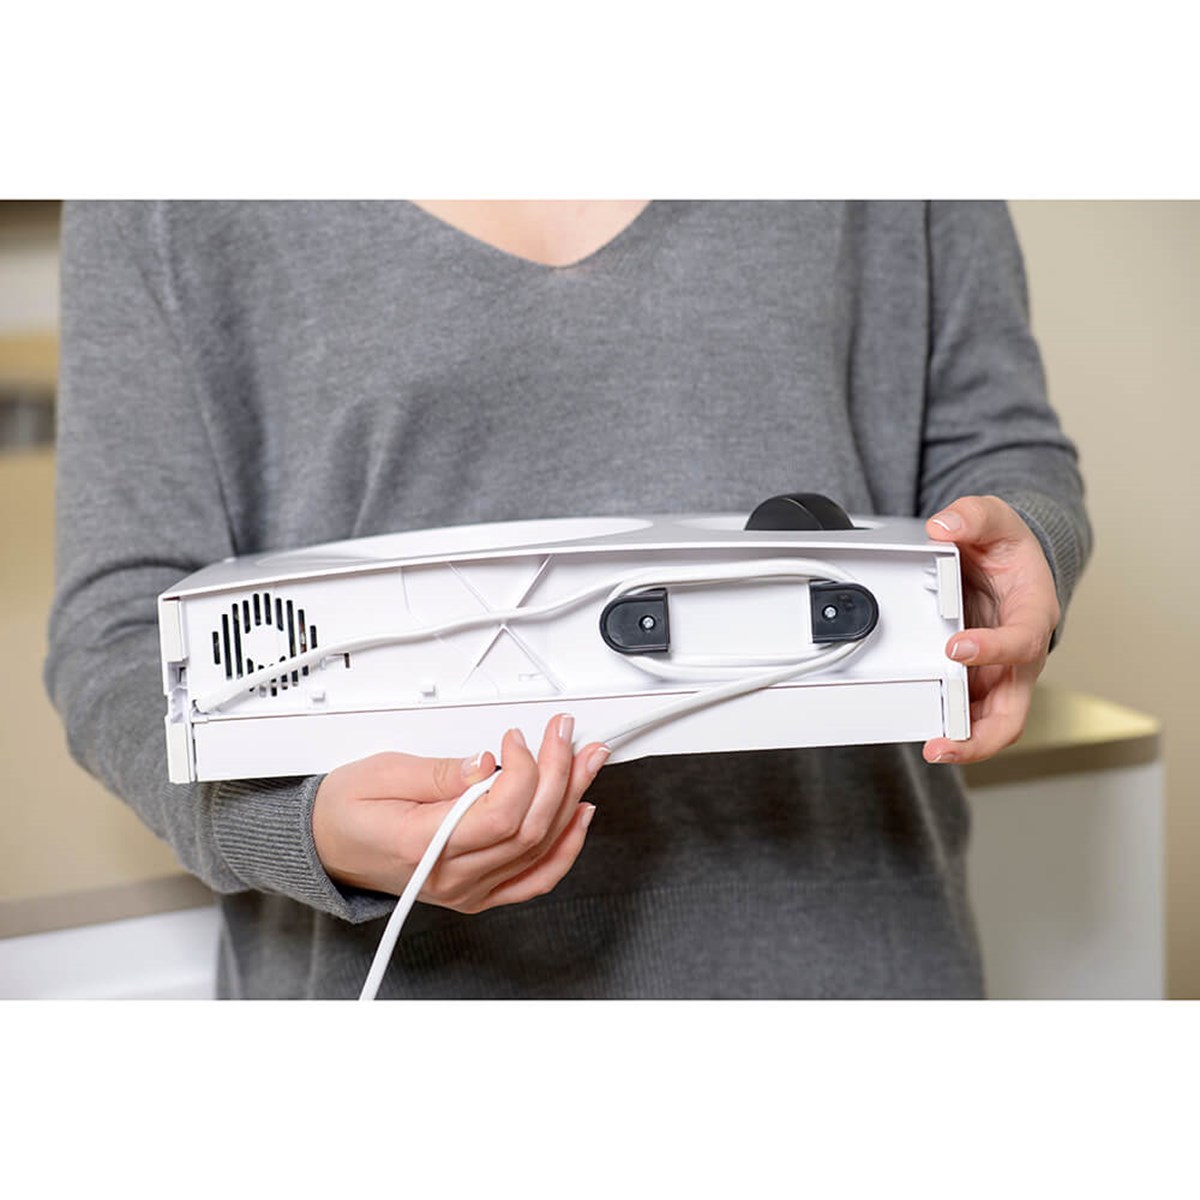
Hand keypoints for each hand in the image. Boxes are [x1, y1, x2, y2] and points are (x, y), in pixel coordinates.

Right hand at [312, 716, 608, 913]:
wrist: (326, 847)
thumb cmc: (345, 810)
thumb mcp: (384, 771)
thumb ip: (441, 771)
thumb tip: (488, 763)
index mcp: (423, 846)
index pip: (501, 816)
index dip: (523, 771)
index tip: (517, 738)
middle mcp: (451, 878)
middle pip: (529, 829)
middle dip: (558, 773)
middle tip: (564, 734)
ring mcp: (467, 890)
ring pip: (540, 850)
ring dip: (571, 800)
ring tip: (585, 761)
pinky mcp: (478, 891)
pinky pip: (535, 878)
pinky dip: (565, 846)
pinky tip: (579, 813)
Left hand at [922, 496, 1060, 765]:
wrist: (1006, 564)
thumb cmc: (1007, 550)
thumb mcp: (994, 519)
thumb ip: (972, 515)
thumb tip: (944, 525)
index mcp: (1033, 613)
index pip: (1023, 641)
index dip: (994, 648)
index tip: (956, 648)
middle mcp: (1019, 654)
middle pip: (1014, 710)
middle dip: (982, 734)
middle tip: (945, 744)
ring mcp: (998, 672)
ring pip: (990, 722)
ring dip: (963, 741)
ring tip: (931, 749)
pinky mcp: (977, 679)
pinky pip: (967, 712)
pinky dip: (948, 725)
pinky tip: (923, 730)